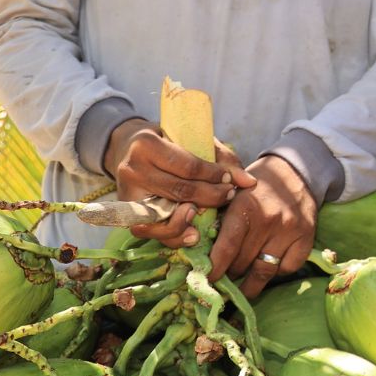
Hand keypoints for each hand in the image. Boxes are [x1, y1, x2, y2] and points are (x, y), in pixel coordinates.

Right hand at [106, 120, 255, 247]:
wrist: (129, 149)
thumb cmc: (169, 142)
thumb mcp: (194, 140)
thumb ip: (223, 159)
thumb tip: (249, 182)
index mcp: (146, 145)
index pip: (188, 167)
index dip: (214, 176)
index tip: (231, 181)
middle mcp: (132, 169)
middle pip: (179, 191)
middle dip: (210, 196)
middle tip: (228, 196)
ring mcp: (127, 193)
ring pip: (161, 217)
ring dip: (190, 221)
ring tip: (208, 214)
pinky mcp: (127, 213)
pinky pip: (151, 231)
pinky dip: (174, 236)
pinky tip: (193, 234)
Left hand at [209, 154, 316, 298]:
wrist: (295, 171)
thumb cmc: (256, 186)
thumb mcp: (232, 193)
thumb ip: (216, 218)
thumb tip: (196, 252)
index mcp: (245, 207)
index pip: (227, 247)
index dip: (214, 269)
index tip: (206, 281)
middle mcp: (269, 220)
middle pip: (242, 263)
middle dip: (229, 274)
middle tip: (221, 279)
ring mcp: (290, 231)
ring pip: (264, 272)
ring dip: (249, 284)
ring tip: (240, 288)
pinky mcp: (307, 238)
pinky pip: (287, 269)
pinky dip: (275, 272)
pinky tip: (267, 266)